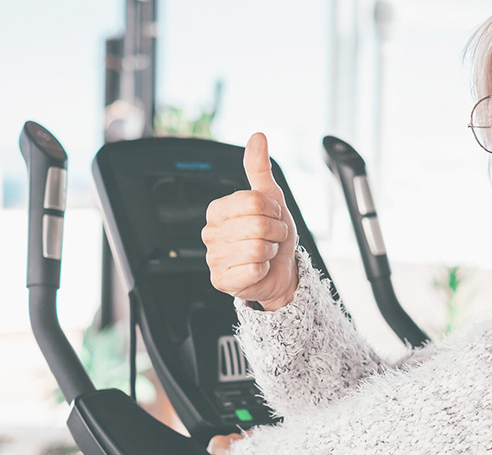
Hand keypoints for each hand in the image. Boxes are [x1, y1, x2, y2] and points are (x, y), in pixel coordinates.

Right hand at [202, 132, 297, 310]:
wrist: (281, 270)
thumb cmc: (273, 235)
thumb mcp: (270, 198)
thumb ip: (259, 168)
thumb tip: (257, 137)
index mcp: (218, 210)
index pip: (253, 200)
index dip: (273, 210)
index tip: (272, 217)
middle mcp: (210, 233)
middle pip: (257, 225)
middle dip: (275, 232)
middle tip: (271, 237)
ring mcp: (214, 258)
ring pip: (257, 248)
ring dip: (271, 251)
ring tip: (265, 252)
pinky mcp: (221, 281)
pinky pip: (253, 269)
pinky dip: (264, 269)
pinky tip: (258, 269)